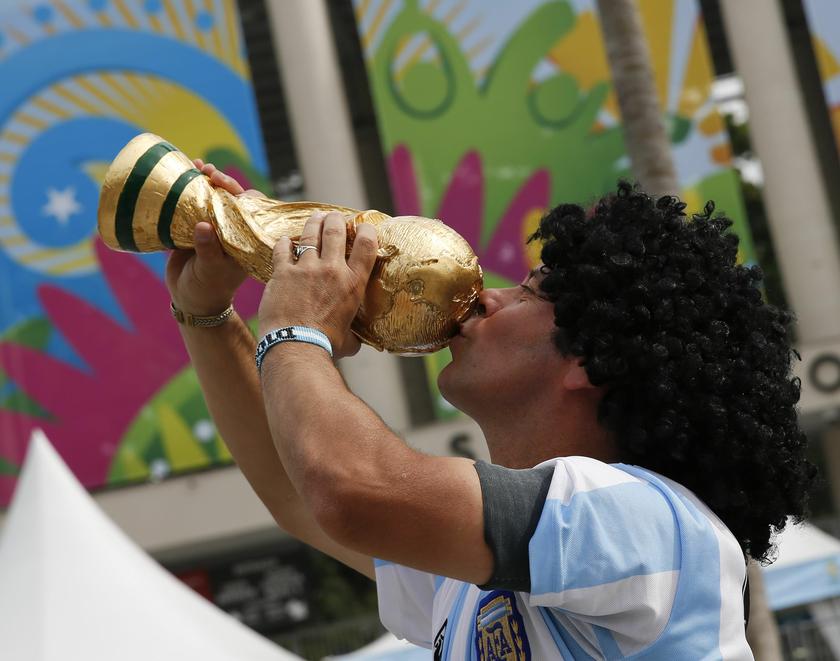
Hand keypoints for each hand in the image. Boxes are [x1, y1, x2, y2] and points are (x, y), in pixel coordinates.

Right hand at [165, 159, 261, 315]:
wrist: (190, 300)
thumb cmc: (207, 288)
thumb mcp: (209, 270)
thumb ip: (208, 249)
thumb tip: (204, 225)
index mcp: (245, 238)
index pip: (250, 210)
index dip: (241, 194)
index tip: (226, 184)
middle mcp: (232, 230)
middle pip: (231, 198)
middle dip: (222, 181)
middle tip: (209, 171)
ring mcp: (214, 228)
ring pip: (213, 198)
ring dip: (206, 181)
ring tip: (196, 165)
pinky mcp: (195, 228)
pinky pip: (193, 205)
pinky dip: (188, 190)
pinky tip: (182, 172)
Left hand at [257, 211, 377, 357]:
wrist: (295, 347)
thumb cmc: (325, 347)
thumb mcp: (349, 339)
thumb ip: (354, 334)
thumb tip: (356, 341)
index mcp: (353, 284)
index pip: (366, 245)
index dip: (367, 230)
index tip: (364, 227)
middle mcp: (331, 270)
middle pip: (336, 231)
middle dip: (336, 219)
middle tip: (335, 217)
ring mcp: (305, 269)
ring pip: (310, 234)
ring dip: (314, 222)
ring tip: (316, 217)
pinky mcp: (282, 273)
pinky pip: (282, 249)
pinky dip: (284, 243)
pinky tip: (284, 240)